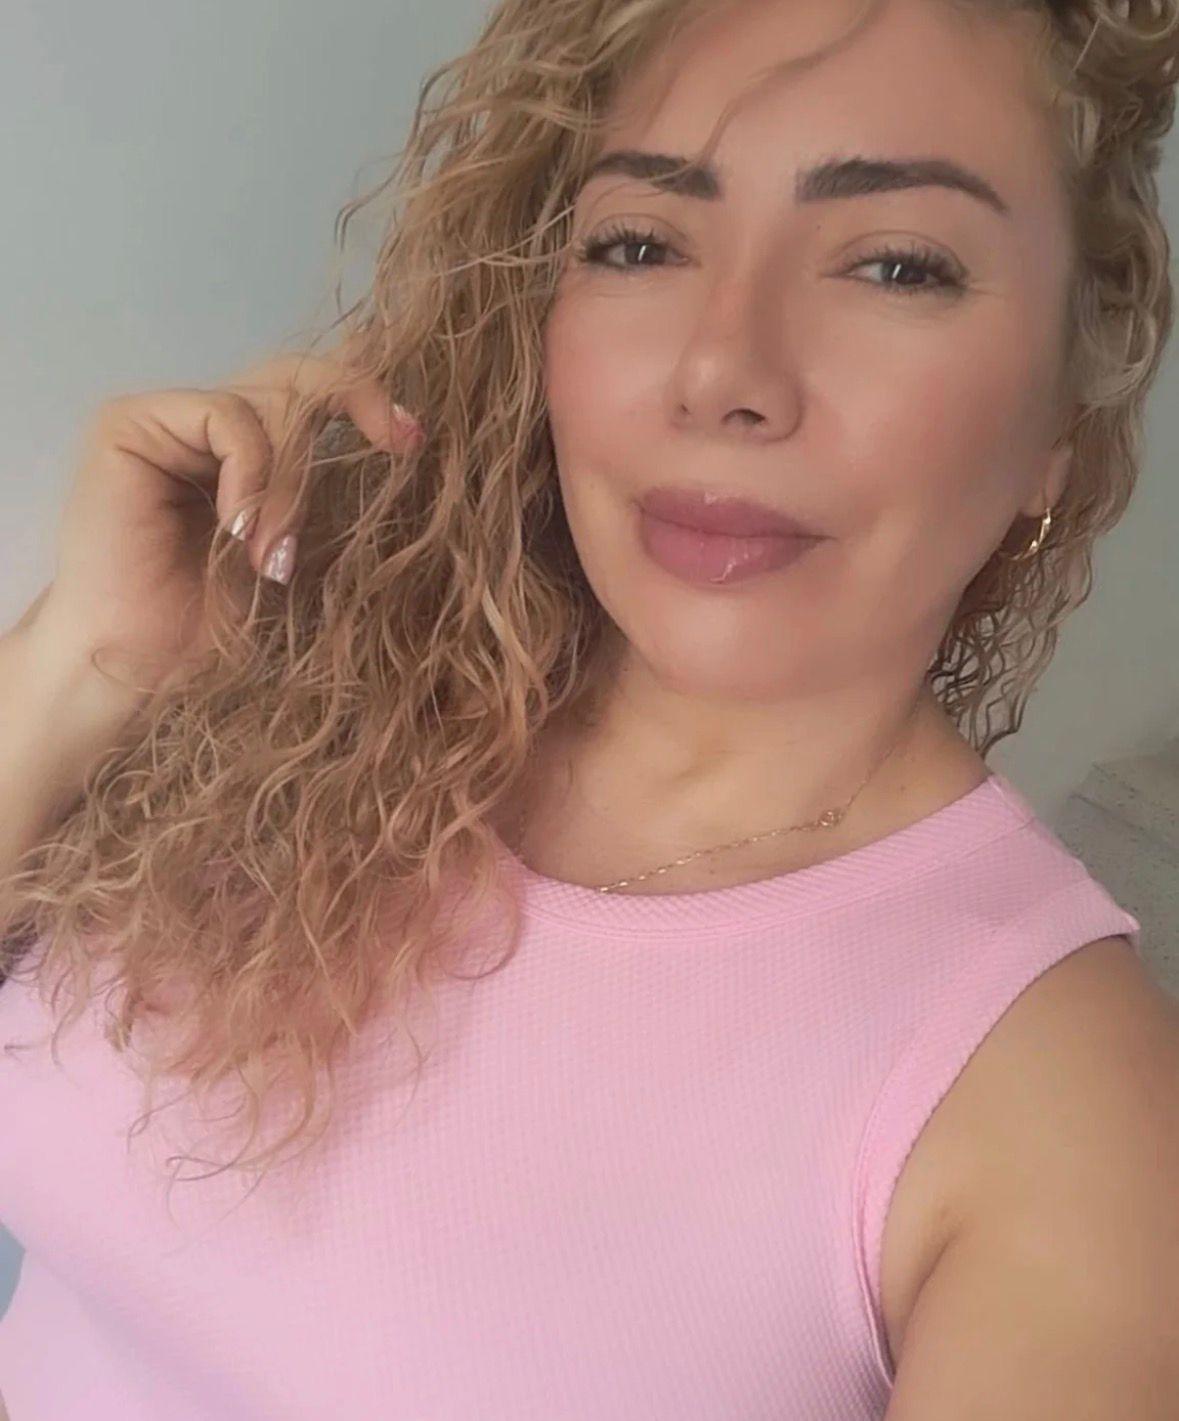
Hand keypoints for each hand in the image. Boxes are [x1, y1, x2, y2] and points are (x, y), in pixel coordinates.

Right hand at [23, 344, 419, 692]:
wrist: (140, 667)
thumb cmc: (213, 626)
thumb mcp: (295, 548)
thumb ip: (325, 492)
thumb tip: (405, 433)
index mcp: (246, 450)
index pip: (311, 393)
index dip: (365, 397)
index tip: (412, 438)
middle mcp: (205, 424)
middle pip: (295, 378)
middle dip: (352, 407)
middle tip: (396, 448)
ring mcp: (166, 420)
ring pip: (270, 399)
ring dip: (292, 480)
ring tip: (274, 557)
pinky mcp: (129, 424)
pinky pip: (226, 416)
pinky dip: (252, 474)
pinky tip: (240, 531)